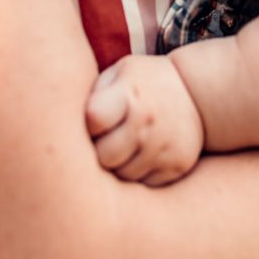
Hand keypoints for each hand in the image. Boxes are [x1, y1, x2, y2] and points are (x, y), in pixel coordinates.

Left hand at [85, 54, 204, 185]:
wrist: (196, 93)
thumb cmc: (144, 83)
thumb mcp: (119, 73)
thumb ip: (93, 94)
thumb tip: (62, 124)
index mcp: (129, 94)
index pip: (93, 120)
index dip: (88, 126)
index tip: (95, 122)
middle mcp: (148, 122)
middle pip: (104, 156)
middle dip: (100, 151)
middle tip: (106, 140)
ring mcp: (165, 146)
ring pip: (123, 175)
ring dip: (118, 166)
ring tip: (124, 147)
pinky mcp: (177, 165)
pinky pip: (144, 184)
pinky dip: (138, 175)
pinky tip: (141, 155)